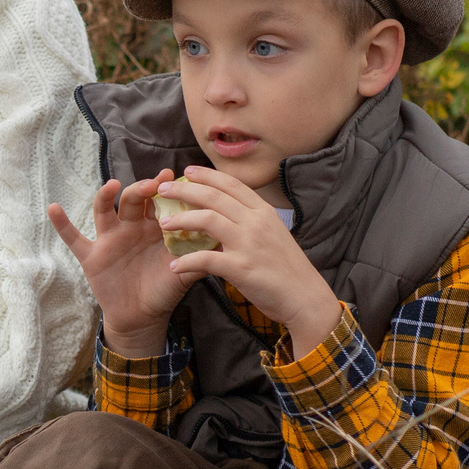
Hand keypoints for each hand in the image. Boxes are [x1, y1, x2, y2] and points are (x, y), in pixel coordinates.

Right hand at [48, 174, 202, 358]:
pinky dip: (62, 225)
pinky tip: (53, 208)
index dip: (164, 189)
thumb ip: (201, 256)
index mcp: (154, 227)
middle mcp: (130, 227)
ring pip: (105, 211)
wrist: (142, 318)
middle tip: (154, 183)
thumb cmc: (164, 290)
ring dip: (106, 196)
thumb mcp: (185, 273)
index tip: (173, 177)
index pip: (158, 201)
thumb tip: (226, 241)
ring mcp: (109, 239)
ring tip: (112, 186)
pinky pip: (74, 238)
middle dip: (142, 189)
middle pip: (133, 199)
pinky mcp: (91, 256)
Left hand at [148, 166, 344, 353]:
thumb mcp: (272, 234)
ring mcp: (248, 243)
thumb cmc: (287, 268)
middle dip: (184, 190)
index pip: (231, 184)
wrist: (304, 297)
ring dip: (181, 219)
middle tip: (163, 190)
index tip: (187, 171)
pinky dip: (186, 261)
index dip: (207, 175)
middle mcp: (255, 222)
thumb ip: (250, 221)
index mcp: (263, 212)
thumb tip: (226, 213)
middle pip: (214, 197)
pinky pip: (205, 259)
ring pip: (207, 220)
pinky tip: (174, 266)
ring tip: (164, 223)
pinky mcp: (241, 267)